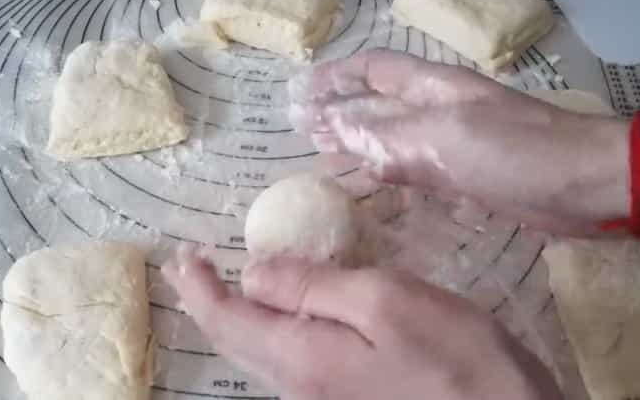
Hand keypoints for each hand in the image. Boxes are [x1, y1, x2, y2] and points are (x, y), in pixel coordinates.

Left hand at [162, 256, 562, 399]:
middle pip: (235, 342)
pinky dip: (265, 329)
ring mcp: (321, 396)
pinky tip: (276, 313)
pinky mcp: (344, 396)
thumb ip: (313, 287)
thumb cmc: (455, 356)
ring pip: (257, 354)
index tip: (183, 254)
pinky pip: (285, 360)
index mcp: (302, 357)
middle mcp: (299, 386)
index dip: (200, 286)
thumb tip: (253, 273)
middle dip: (206, 302)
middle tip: (190, 267)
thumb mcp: (385, 302)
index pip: (228, 319)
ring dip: (232, 316)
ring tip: (220, 285)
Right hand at [288, 49, 629, 234]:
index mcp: (431, 87)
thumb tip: (333, 125)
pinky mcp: (459, 177)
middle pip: (376, 103)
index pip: (373, 70)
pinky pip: (410, 170)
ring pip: (390, 137)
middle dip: (338, 111)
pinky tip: (366, 185)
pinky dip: (382, 174)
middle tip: (300, 129)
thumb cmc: (513, 151)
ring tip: (321, 153)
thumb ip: (385, 132)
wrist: (581, 185)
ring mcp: (447, 144)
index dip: (335, 77)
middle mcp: (435, 109)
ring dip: (356, 142)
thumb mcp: (442, 135)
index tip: (299, 94)